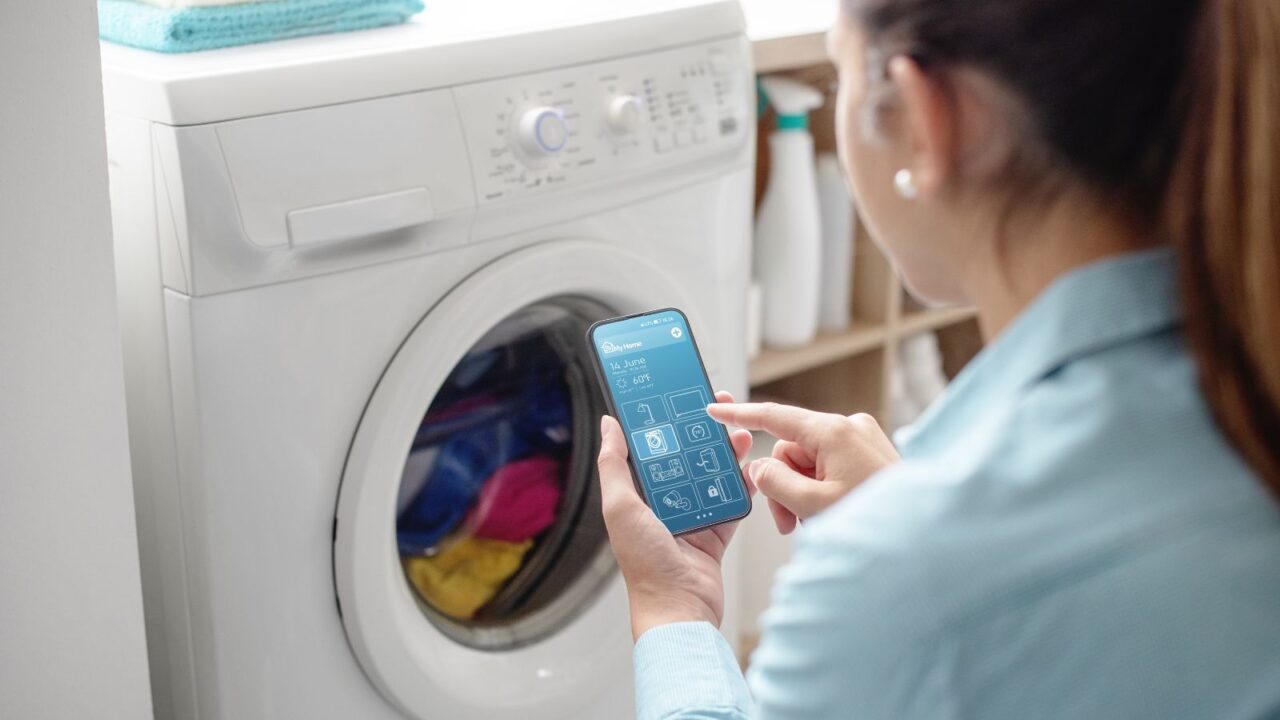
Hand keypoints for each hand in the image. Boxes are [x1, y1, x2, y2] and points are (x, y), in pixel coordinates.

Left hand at [597, 391, 754, 640]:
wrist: (680, 609)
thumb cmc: (645, 565)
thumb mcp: (620, 507)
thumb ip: (614, 464)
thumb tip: (609, 425)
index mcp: (638, 497)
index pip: (653, 450)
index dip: (665, 424)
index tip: (679, 399)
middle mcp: (665, 506)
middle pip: (687, 459)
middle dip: (703, 434)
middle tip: (720, 410)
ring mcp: (693, 519)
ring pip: (712, 477)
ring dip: (727, 455)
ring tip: (740, 434)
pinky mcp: (717, 533)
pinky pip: (732, 503)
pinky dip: (743, 486)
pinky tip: (752, 467)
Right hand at [706, 402, 898, 533]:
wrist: (925, 535)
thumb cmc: (877, 522)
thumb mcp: (813, 505)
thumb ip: (775, 483)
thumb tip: (761, 468)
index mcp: (833, 432)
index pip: (774, 416)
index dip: (740, 414)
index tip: (715, 409)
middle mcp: (849, 427)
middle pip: (790, 449)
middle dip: (783, 484)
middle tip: (788, 522)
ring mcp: (862, 439)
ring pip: (808, 461)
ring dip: (802, 492)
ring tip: (812, 522)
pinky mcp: (870, 454)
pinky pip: (829, 465)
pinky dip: (820, 489)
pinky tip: (829, 512)